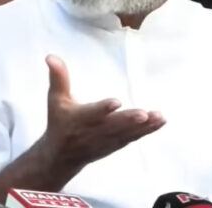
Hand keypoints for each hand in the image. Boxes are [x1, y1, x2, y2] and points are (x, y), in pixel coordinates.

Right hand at [37, 54, 164, 173]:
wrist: (62, 156)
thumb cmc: (59, 122)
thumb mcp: (56, 99)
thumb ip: (58, 77)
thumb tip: (51, 56)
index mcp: (80, 118)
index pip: (92, 113)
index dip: (103, 108)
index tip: (116, 102)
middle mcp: (94, 131)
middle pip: (113, 126)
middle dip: (128, 121)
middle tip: (143, 114)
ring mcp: (107, 140)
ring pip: (127, 133)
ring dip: (144, 126)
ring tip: (159, 116)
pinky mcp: (116, 144)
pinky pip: (133, 138)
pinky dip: (147, 131)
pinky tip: (160, 121)